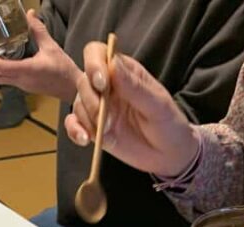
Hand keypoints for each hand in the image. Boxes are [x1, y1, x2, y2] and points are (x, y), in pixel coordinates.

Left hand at [0, 11, 81, 101]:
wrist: (73, 89)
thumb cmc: (65, 71)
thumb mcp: (52, 47)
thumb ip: (39, 30)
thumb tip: (30, 13)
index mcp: (27, 71)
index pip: (0, 67)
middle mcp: (21, 80)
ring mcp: (21, 85)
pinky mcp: (23, 85)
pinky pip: (2, 79)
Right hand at [64, 42, 198, 176]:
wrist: (169, 156)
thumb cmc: (168, 124)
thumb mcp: (158, 105)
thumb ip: (135, 87)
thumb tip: (112, 64)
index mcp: (124, 72)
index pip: (98, 53)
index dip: (93, 63)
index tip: (101, 84)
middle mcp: (107, 87)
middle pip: (84, 80)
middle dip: (91, 100)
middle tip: (106, 119)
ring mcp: (99, 108)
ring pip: (78, 103)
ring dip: (86, 118)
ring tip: (105, 133)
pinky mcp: (93, 128)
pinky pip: (73, 124)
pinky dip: (74, 130)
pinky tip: (85, 140)